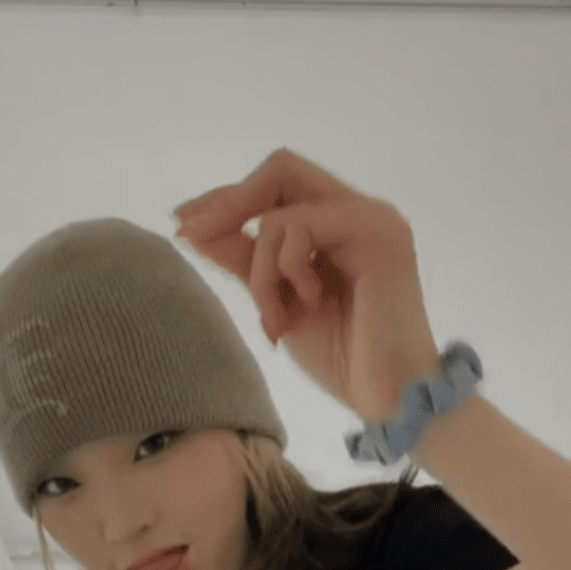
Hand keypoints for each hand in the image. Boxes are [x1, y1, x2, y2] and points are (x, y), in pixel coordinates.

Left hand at [172, 147, 441, 422]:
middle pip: (280, 169)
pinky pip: (300, 227)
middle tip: (190, 232)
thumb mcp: (278, 302)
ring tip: (277, 319)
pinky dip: (285, 271)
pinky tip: (306, 307)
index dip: (227, 198)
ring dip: (261, 270)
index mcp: (342, 225)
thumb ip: (245, 261)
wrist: (388, 400)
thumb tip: (193, 226)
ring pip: (280, 211)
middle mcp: (361, 212)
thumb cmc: (344, 360)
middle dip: (228, 203)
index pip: (278, 186)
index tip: (182, 223)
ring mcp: (373, 220)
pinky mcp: (378, 235)